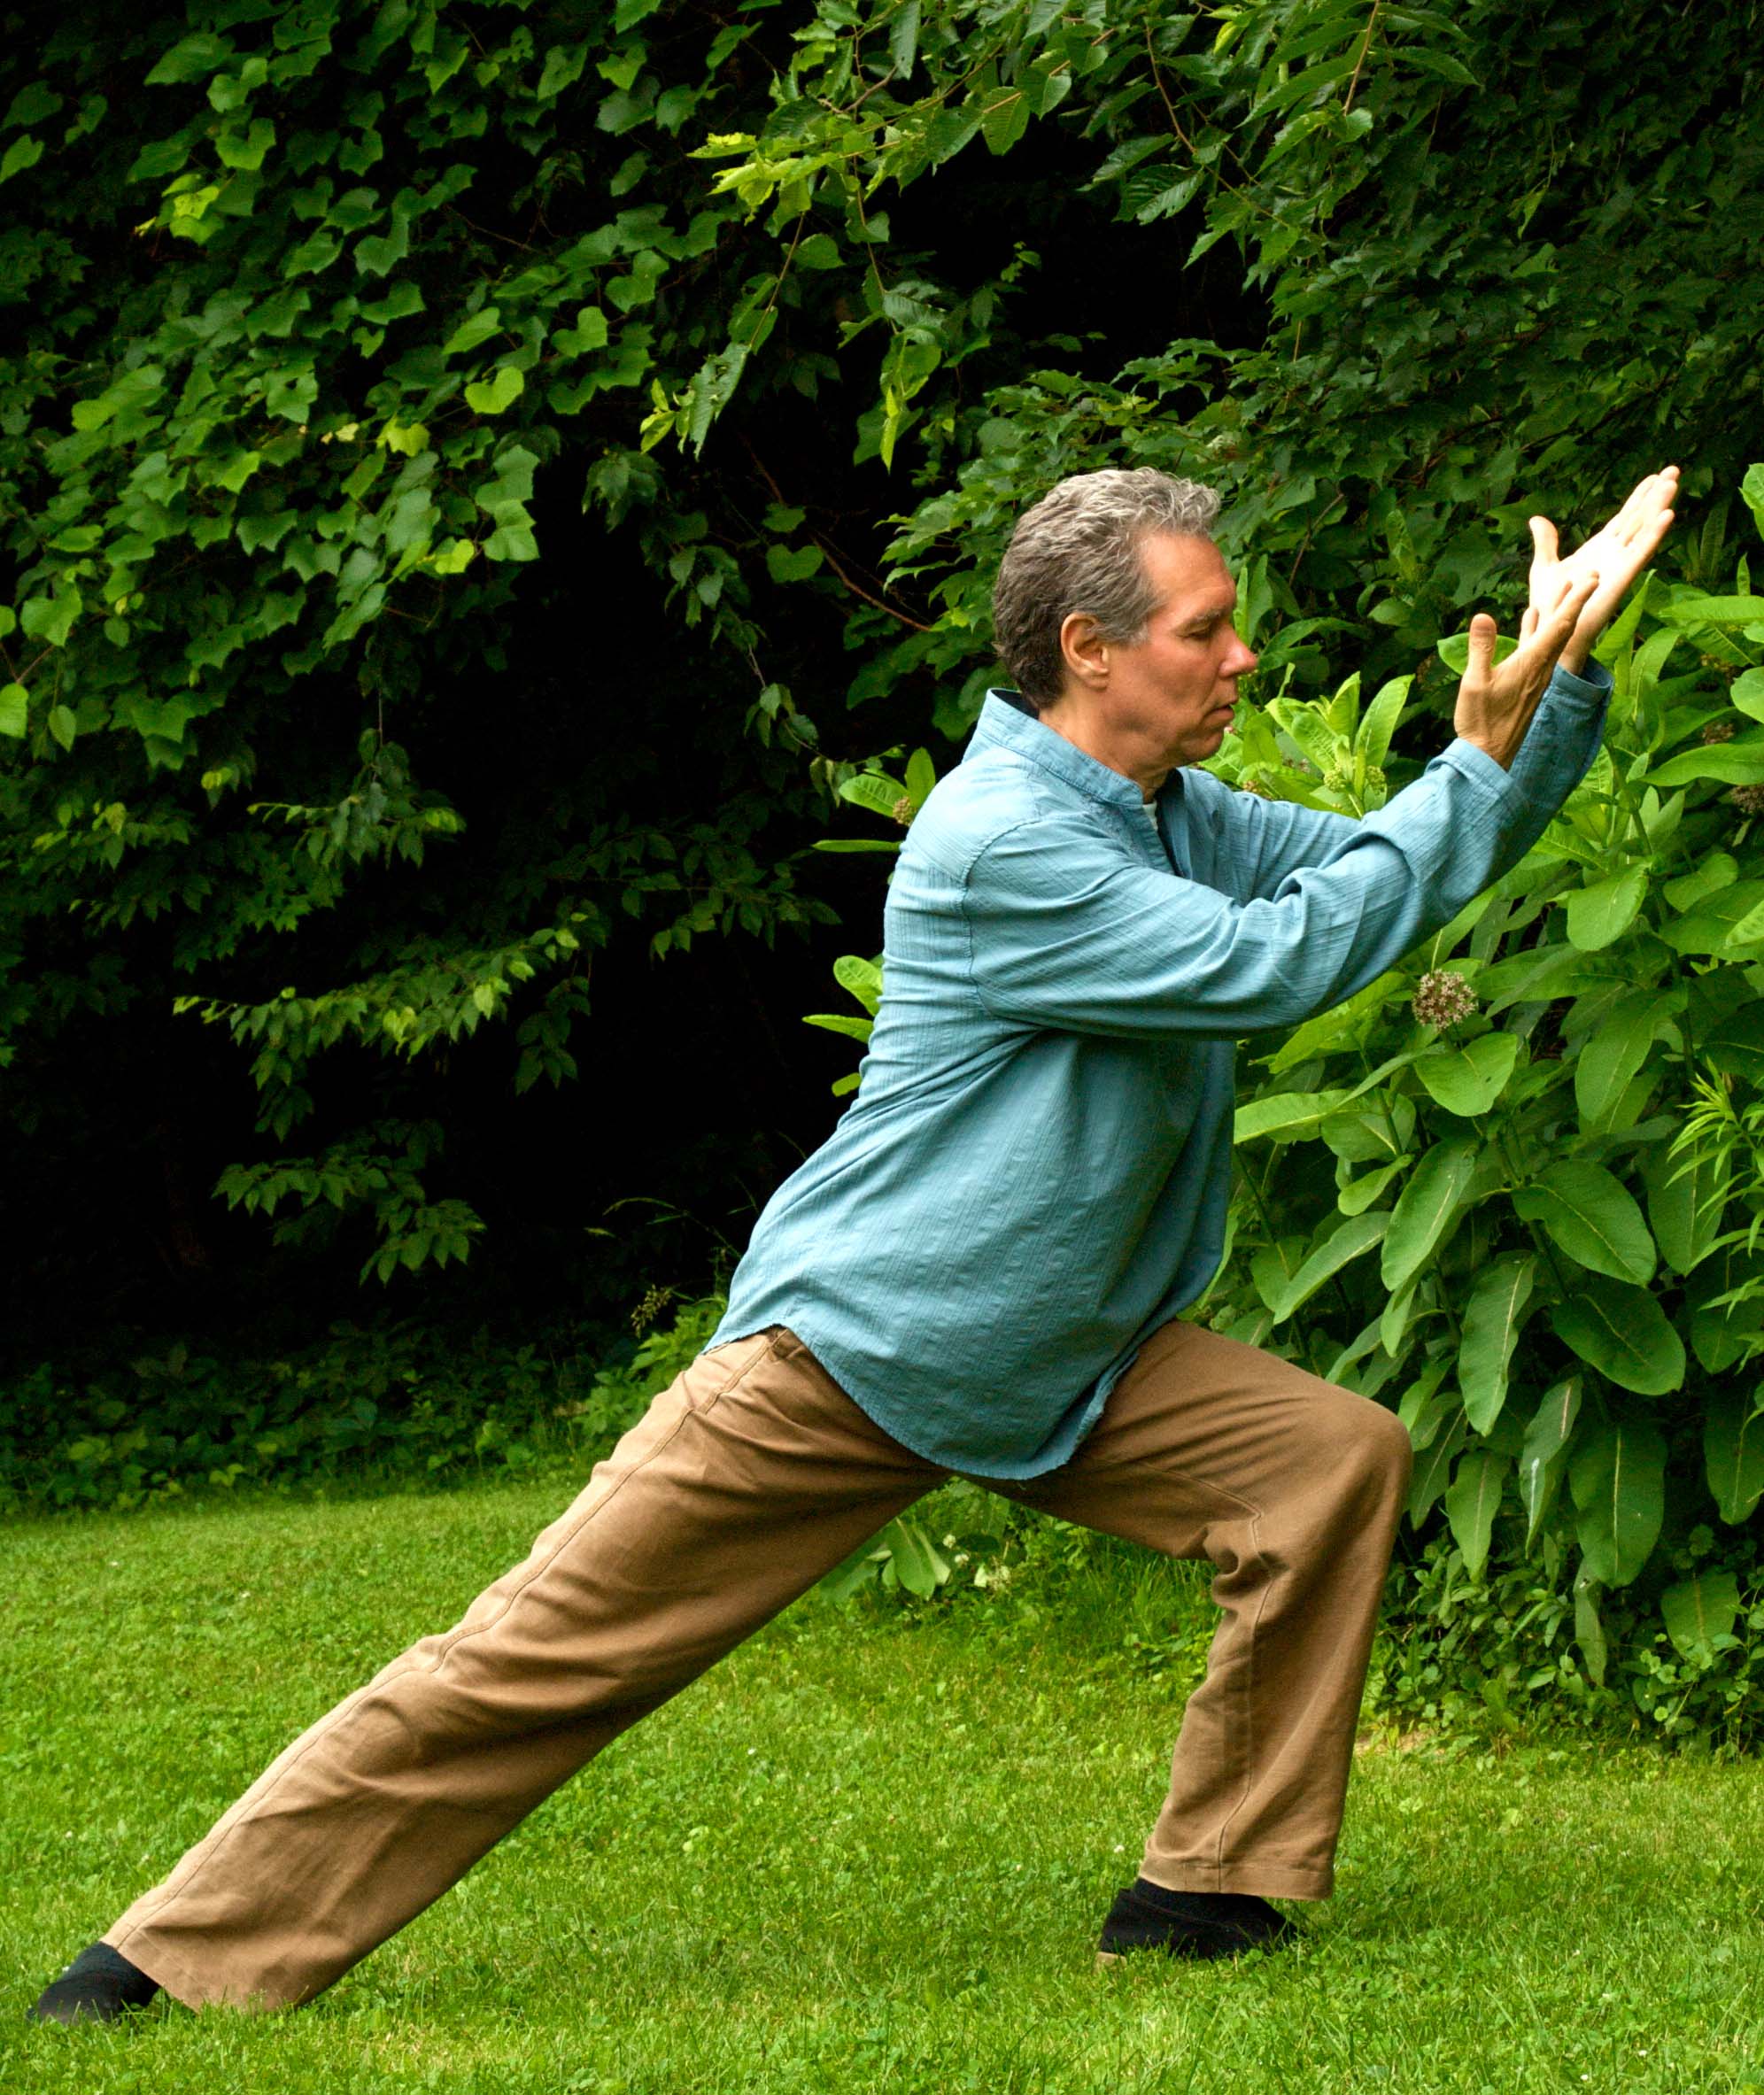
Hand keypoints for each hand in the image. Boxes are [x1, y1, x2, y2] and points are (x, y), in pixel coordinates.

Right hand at [1453, 564, 1602, 770]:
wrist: (1489, 756)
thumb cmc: (1481, 721)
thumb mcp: (1475, 683)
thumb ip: (1481, 649)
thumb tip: (1482, 616)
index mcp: (1532, 663)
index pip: (1560, 625)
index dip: (1576, 600)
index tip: (1592, 579)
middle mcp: (1541, 667)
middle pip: (1563, 627)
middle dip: (1575, 600)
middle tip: (1590, 574)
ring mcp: (1535, 676)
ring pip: (1551, 636)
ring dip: (1558, 611)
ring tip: (1563, 587)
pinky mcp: (1527, 683)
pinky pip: (1537, 647)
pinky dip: (1537, 628)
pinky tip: (1532, 619)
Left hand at [1527, 466, 1678, 673]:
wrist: (1550, 631)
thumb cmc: (1550, 605)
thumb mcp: (1544, 566)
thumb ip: (1546, 542)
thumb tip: (1537, 519)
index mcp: (1599, 549)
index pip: (1624, 517)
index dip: (1638, 497)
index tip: (1654, 476)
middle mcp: (1614, 554)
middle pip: (1639, 518)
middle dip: (1656, 495)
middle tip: (1674, 470)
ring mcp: (1619, 565)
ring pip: (1643, 529)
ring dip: (1659, 507)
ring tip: (1673, 483)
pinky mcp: (1621, 578)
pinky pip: (1640, 553)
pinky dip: (1654, 534)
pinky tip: (1668, 515)